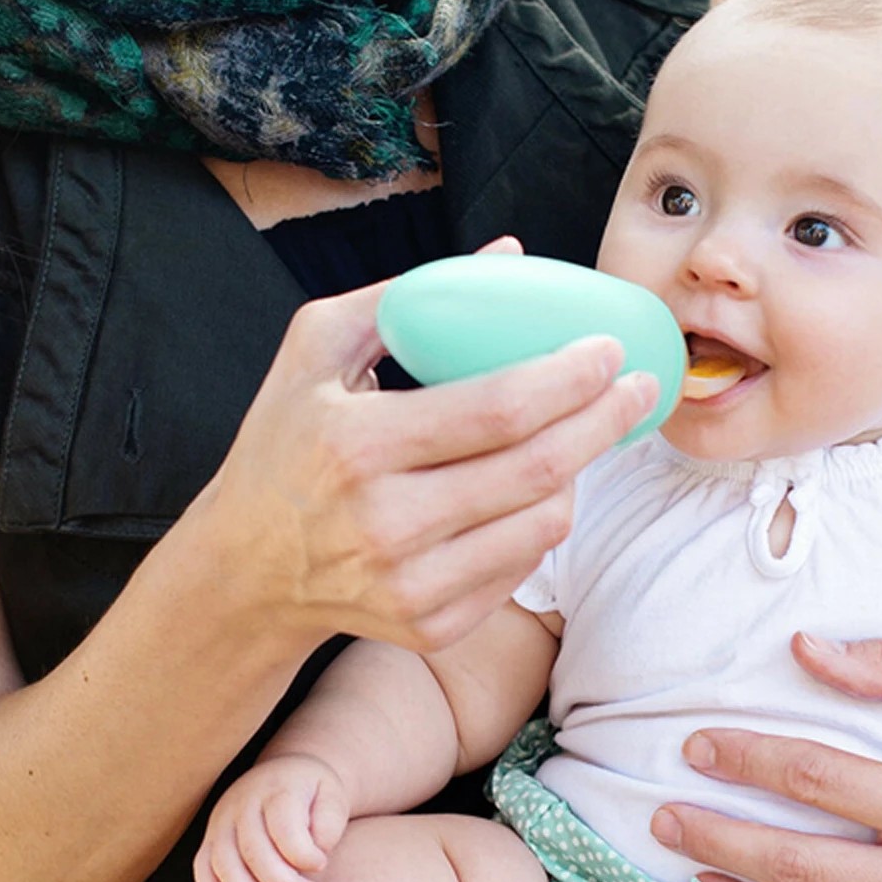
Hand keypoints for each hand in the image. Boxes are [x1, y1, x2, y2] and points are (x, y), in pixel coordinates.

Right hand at [189, 247, 657, 659]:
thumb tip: (508, 255)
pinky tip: (533, 488)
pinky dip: (541, 520)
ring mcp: (410, 584)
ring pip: (542, 523)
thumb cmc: (285, 443)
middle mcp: (384, 524)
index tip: (607, 349)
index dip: (567, 378)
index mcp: (356, 444)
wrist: (243, 569)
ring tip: (582, 433)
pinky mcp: (430, 627)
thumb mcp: (314, 349)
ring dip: (580, 471)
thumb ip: (405, 296)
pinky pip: (522, 566)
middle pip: (536, 469)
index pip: (496, 409)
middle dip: (604, 420)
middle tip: (637, 386)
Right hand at [193, 755, 349, 881]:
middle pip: (254, 852)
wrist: (284, 774)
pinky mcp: (210, 839)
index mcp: (276, 788)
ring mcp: (221, 820)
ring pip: (226, 866)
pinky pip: (203, 871)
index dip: (304, 856)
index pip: (285, 830)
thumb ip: (328, 826)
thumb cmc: (313, 793)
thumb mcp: (333, 797)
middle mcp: (243, 802)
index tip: (322, 864)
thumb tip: (313, 859)